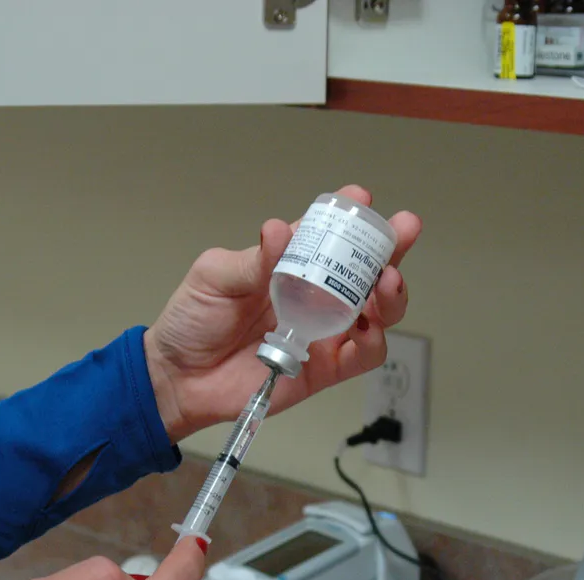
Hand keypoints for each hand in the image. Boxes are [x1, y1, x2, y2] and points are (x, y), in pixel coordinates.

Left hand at [144, 185, 421, 442]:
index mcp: (290, 266)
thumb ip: (253, 260)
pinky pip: (362, 356)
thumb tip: (279, 230)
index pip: (328, 237)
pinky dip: (373, 341)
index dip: (349, 217)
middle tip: (403, 230)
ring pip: (377, 313)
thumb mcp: (215, 276)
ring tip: (388, 280)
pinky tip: (369, 327)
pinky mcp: (325, 370)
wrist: (180, 376)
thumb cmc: (193, 320)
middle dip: (389, 249)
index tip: (360, 198)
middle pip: (365, 272)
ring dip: (391, 295)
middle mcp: (315, 297)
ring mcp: (324, 333)